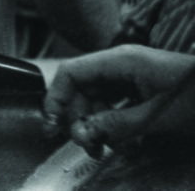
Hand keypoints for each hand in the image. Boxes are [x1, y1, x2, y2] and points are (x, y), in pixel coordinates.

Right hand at [43, 45, 194, 156]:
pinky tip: (119, 140)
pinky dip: (111, 122)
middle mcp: (120, 64)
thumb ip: (115, 124)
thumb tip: (80, 134)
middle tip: (88, 146)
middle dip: (79, 118)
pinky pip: (114, 103)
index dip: (57, 98)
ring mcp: (132, 75)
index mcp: (120, 61)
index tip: (54, 126)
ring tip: (104, 148)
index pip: (71, 73)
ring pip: (97, 98)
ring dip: (95, 123)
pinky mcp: (142, 88)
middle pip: (82, 88)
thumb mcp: (156, 117)